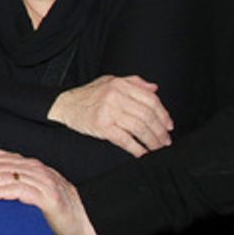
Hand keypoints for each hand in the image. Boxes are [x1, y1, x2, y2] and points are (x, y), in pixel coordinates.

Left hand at [0, 149, 98, 234]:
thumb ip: (17, 171)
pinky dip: (2, 192)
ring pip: (5, 177)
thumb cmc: (59, 207)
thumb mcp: (35, 186)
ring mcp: (42, 182)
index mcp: (29, 166)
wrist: (88, 221)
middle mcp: (35, 170)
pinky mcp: (48, 198)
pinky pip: (21, 192)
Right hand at [47, 74, 171, 156]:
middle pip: (147, 115)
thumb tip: (155, 88)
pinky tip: (142, 153)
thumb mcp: (110, 81)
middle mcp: (115, 96)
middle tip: (165, 141)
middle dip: (160, 131)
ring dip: (151, 141)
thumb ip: (134, 83)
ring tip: (156, 148)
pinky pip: (125, 139)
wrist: (64, 105)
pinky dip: (136, 148)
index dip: (163, 114)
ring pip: (139, 128)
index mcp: (120, 84)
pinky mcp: (101, 126)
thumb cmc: (88, 95)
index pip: (150, 99)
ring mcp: (108, 111)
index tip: (169, 126)